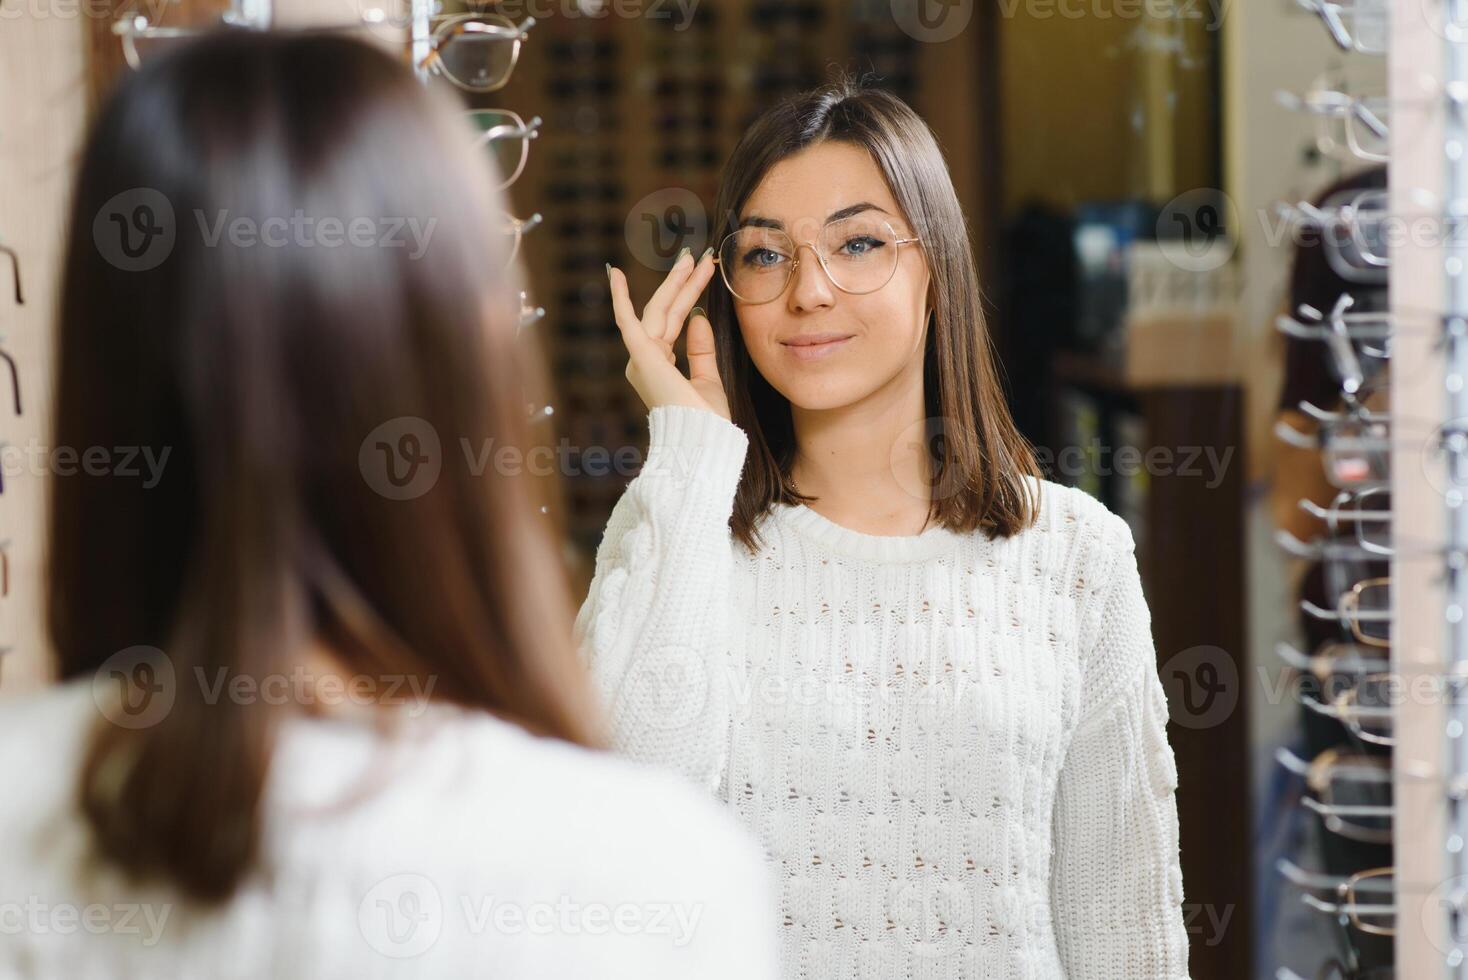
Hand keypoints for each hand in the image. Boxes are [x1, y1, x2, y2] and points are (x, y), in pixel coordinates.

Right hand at [607, 247, 730, 420]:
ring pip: (659, 310)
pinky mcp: (641, 355)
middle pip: (668, 312)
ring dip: (676, 283)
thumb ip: (700, 349)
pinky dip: (620, 297)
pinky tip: (614, 272)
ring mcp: (641, 357)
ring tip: (692, 257)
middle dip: (685, 283)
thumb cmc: (705, 420)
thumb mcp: (707, 378)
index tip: (703, 274)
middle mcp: (645, 360)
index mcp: (658, 367)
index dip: (689, 297)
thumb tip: (698, 317)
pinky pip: (626, 320)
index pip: (675, 323)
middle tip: (700, 257)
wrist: (702, 438)